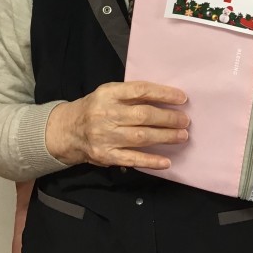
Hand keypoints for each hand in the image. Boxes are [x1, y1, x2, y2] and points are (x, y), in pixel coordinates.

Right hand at [45, 81, 188, 169]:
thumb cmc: (95, 108)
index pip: (140, 90)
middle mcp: (106, 113)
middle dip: (168, 118)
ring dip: (165, 137)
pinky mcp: (106, 155)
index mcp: (108, 93)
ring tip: (182, 136)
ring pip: (141, 137)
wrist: (68, 130)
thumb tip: (166, 98)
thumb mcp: (109, 93)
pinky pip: (132, 159)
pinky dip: (151, 161)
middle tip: (185, 120)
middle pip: (143, 115)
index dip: (163, 94)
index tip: (182, 98)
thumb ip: (131, 95)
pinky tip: (166, 161)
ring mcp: (105, 136)